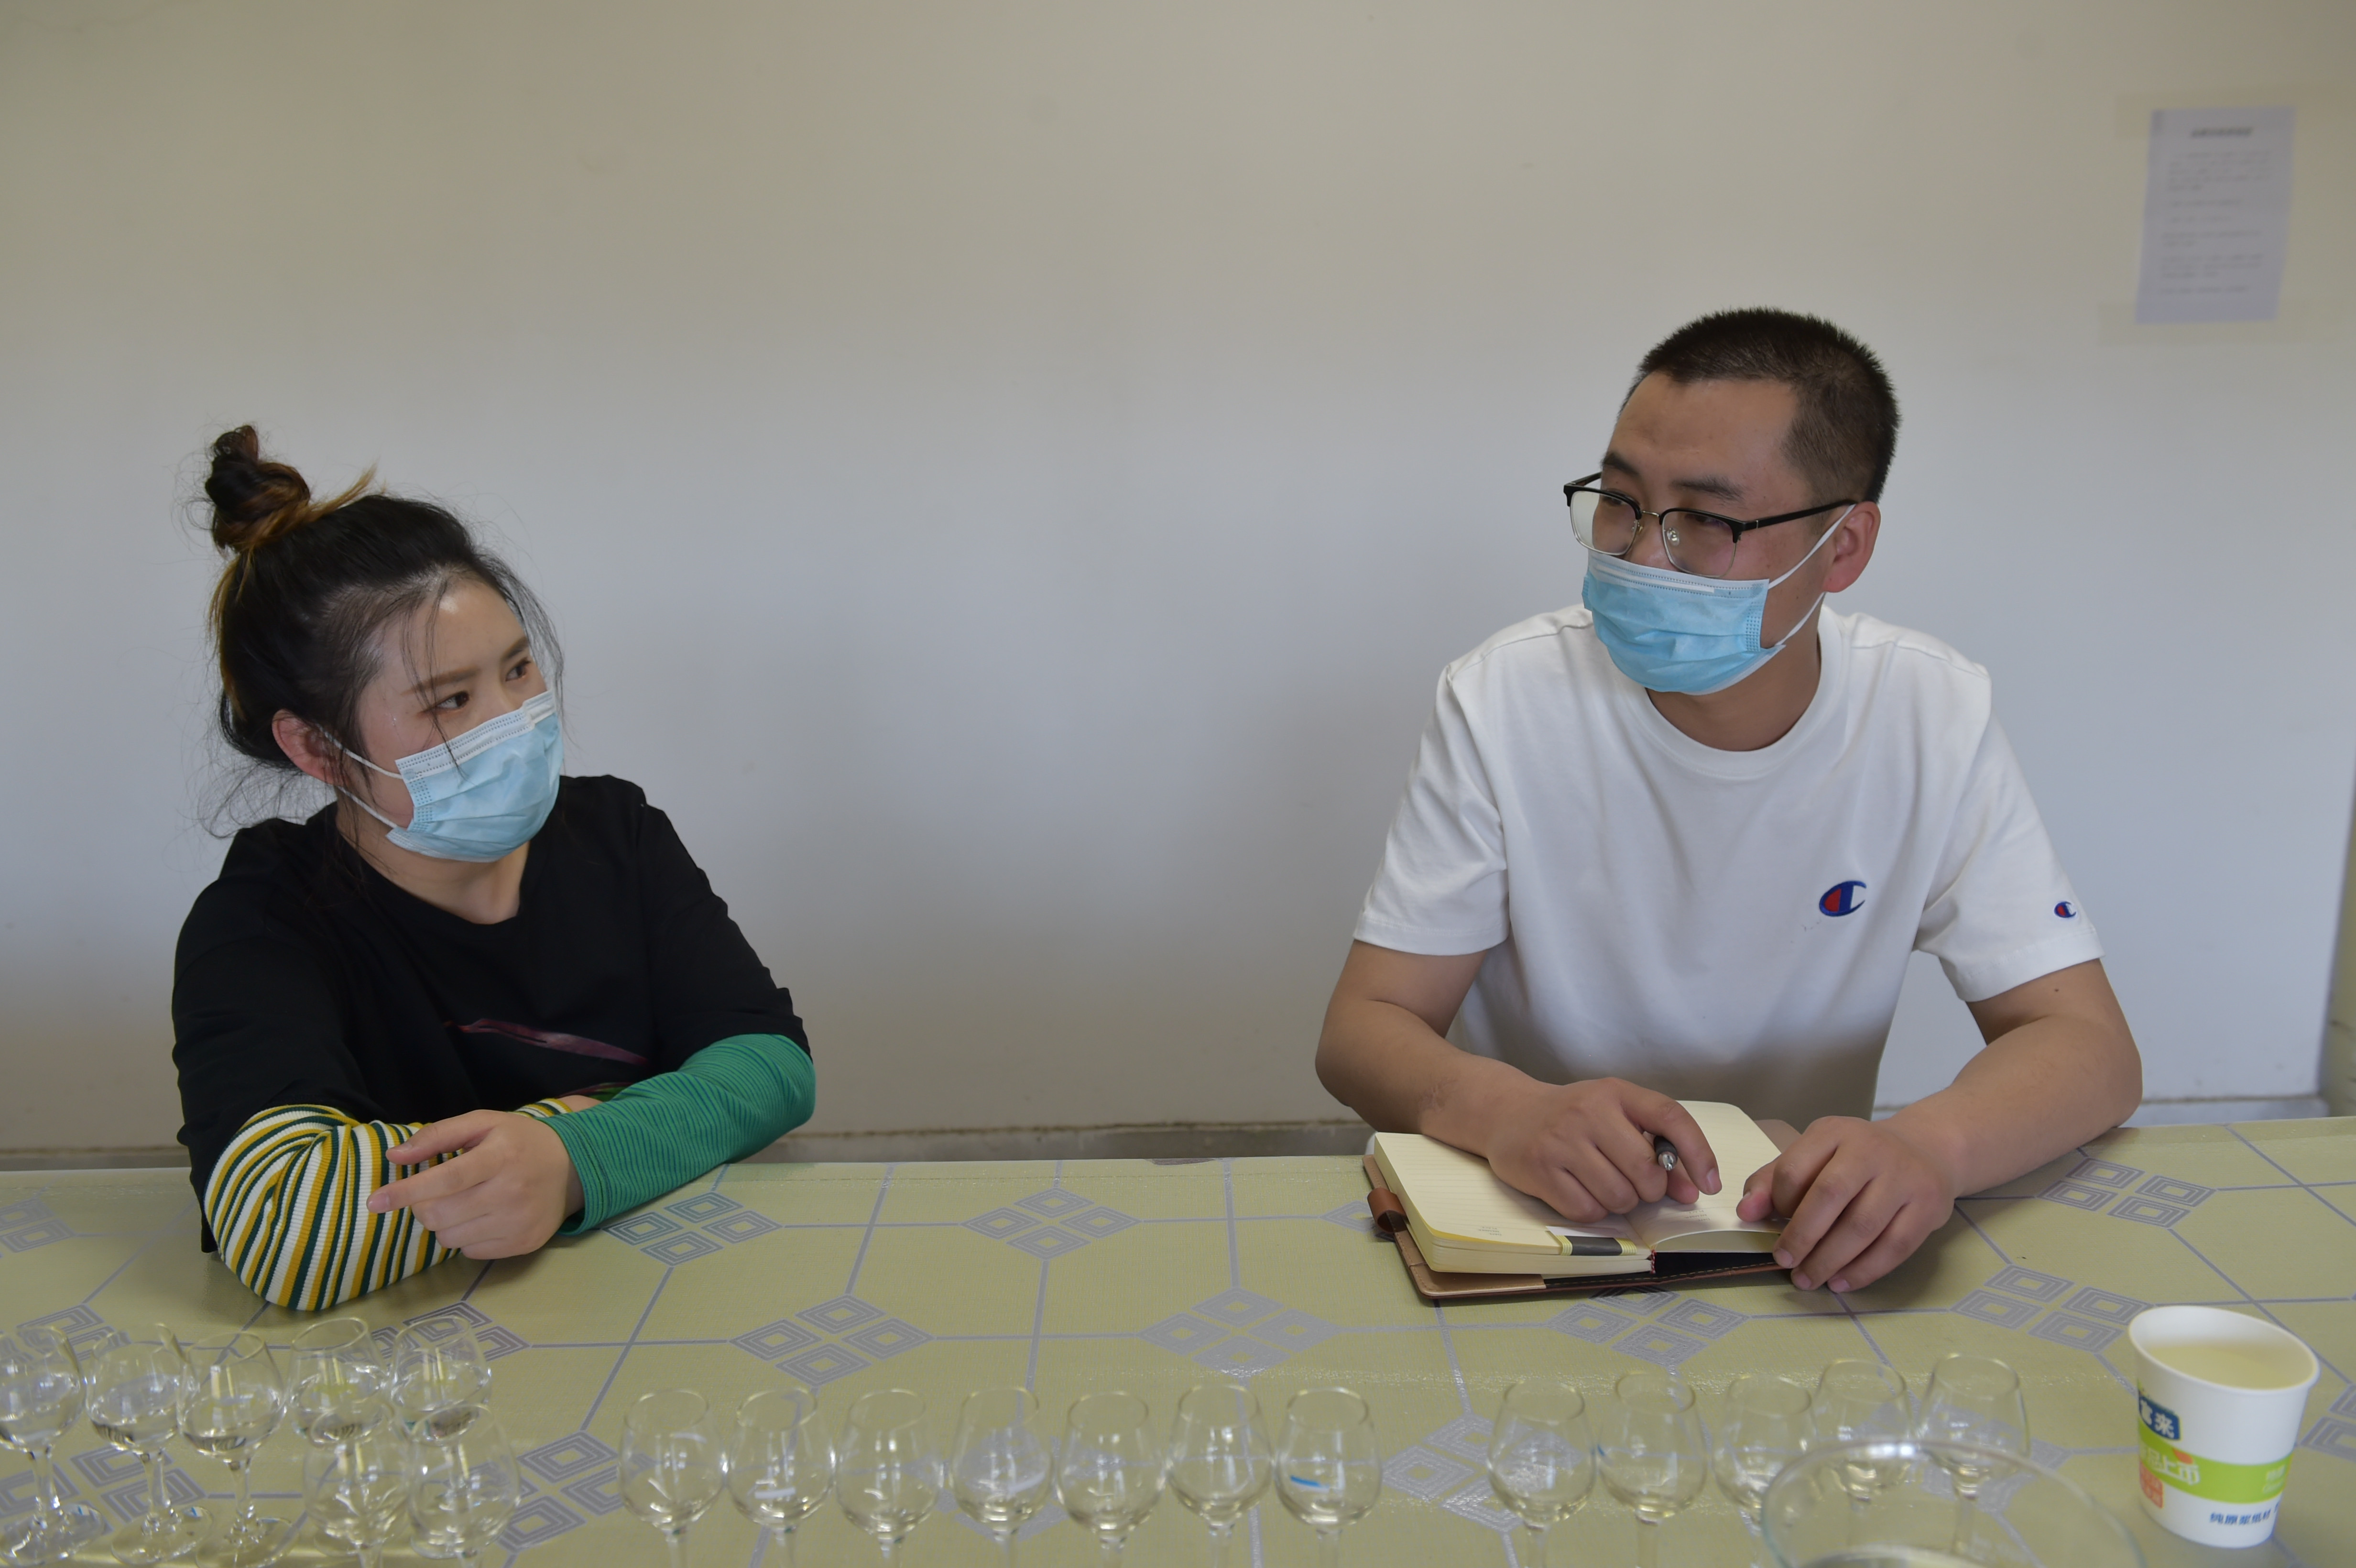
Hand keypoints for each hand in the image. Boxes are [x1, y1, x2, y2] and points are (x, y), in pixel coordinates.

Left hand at [367, 1111, 583, 1258]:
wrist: (572, 1166)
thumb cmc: (518, 1141)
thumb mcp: (483, 1123)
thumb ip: (438, 1134)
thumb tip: (396, 1156)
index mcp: (500, 1156)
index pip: (445, 1179)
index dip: (406, 1192)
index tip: (375, 1201)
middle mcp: (512, 1192)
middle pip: (440, 1214)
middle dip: (424, 1206)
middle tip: (436, 1193)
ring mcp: (519, 1222)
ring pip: (450, 1238)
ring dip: (444, 1223)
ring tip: (465, 1203)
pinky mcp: (524, 1244)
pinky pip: (470, 1252)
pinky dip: (466, 1237)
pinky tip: (483, 1217)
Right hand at [1481, 1078, 1719, 1223]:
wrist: (1508, 1112)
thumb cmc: (1573, 1117)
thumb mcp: (1615, 1117)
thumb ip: (1655, 1149)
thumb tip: (1690, 1191)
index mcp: (1616, 1092)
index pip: (1670, 1117)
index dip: (1698, 1153)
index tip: (1710, 1185)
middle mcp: (1589, 1111)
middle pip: (1646, 1171)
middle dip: (1649, 1189)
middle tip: (1634, 1183)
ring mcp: (1562, 1140)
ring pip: (1619, 1197)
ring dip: (1619, 1202)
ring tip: (1602, 1183)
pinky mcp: (1540, 1169)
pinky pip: (1588, 1211)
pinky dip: (1592, 1210)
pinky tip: (1579, 1190)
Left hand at [1737, 1117, 1958, 1291]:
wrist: (1925, 1151)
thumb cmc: (1856, 1160)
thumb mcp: (1814, 1156)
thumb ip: (1774, 1181)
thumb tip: (1746, 1212)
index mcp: (1834, 1132)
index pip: (1794, 1169)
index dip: (1779, 1202)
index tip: (1773, 1225)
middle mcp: (1871, 1149)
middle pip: (1830, 1196)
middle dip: (1802, 1236)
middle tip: (1784, 1262)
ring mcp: (1904, 1177)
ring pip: (1862, 1226)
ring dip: (1829, 1260)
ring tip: (1808, 1279)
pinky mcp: (1928, 1207)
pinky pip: (1894, 1247)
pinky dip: (1863, 1271)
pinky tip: (1840, 1282)